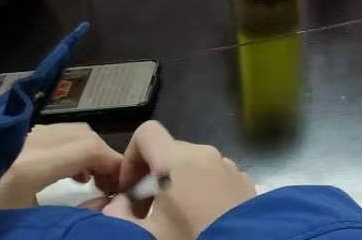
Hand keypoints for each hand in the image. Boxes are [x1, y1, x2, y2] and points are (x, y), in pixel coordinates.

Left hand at [0, 123, 123, 209]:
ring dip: (82, 151)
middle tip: (111, 184)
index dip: (114, 163)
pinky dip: (63, 148)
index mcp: (28, 165)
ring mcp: (10, 138)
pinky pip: (44, 135)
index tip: (126, 185)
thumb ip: (67, 213)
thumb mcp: (24, 223)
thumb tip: (102, 205)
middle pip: (79, 133)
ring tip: (88, 180)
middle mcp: (22, 142)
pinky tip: (59, 173)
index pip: (88, 148)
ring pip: (63, 131)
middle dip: (101, 155)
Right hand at [102, 121, 256, 239]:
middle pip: (168, 150)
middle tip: (146, 211)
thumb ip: (121, 216)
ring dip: (176, 183)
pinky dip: (200, 187)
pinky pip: (213, 173)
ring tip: (175, 216)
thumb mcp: (148, 235)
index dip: (131, 156)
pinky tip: (202, 217)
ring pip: (192, 163)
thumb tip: (117, 205)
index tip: (129, 188)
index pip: (147, 133)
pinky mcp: (243, 179)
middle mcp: (203, 153)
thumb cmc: (191, 238)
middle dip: (151, 176)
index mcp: (176, 161)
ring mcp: (227, 164)